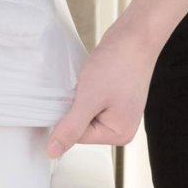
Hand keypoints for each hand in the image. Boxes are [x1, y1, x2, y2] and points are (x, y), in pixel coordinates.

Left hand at [46, 17, 160, 157]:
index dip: (67, 117)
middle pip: (79, 127)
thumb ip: (71, 128)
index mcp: (119, 134)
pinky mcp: (111, 99)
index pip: (77, 137)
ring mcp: (116, 113)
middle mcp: (120, 127)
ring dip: (77, 98)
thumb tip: (53, 152)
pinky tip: (90, 79)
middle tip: (84, 88)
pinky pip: (87, 102)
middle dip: (74, 107)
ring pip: (81, 112)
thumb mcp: (89, 99)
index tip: (73, 98)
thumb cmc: (118, 64)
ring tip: (89, 82)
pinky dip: (83, 91)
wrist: (134, 36)